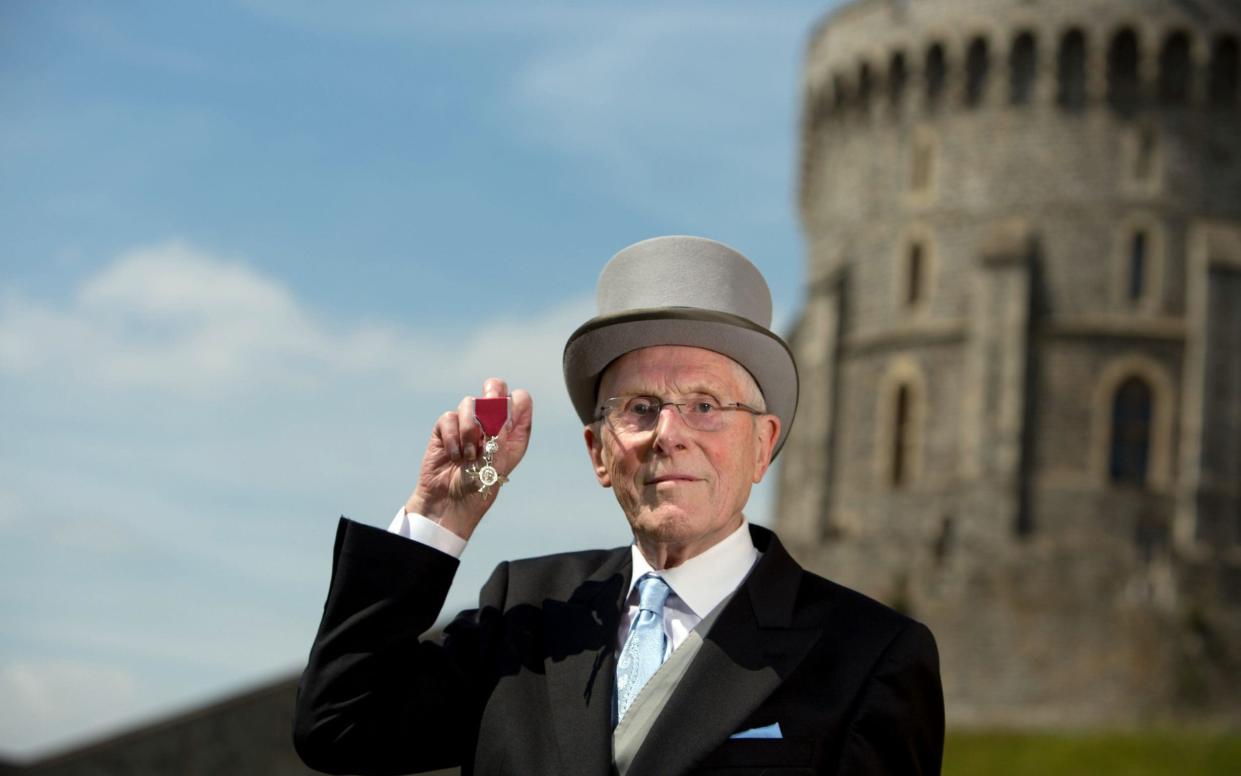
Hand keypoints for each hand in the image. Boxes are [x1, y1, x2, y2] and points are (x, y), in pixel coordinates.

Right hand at [404, 378, 532, 540]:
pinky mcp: (445, 430)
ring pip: (469, 403)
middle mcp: (490, 424)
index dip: (515, 403)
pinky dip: (452, 437)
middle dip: (492, 393)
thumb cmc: (480, 485)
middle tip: (488, 405)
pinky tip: (455, 456)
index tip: (507, 421)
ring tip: (470, 454)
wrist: (450, 503)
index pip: (519, 400)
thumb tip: (509, 399)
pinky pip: (448, 418)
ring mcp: (467, 425)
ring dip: (469, 428)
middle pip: (494, 388)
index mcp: (511, 431)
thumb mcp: (499, 459)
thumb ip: (503, 430)